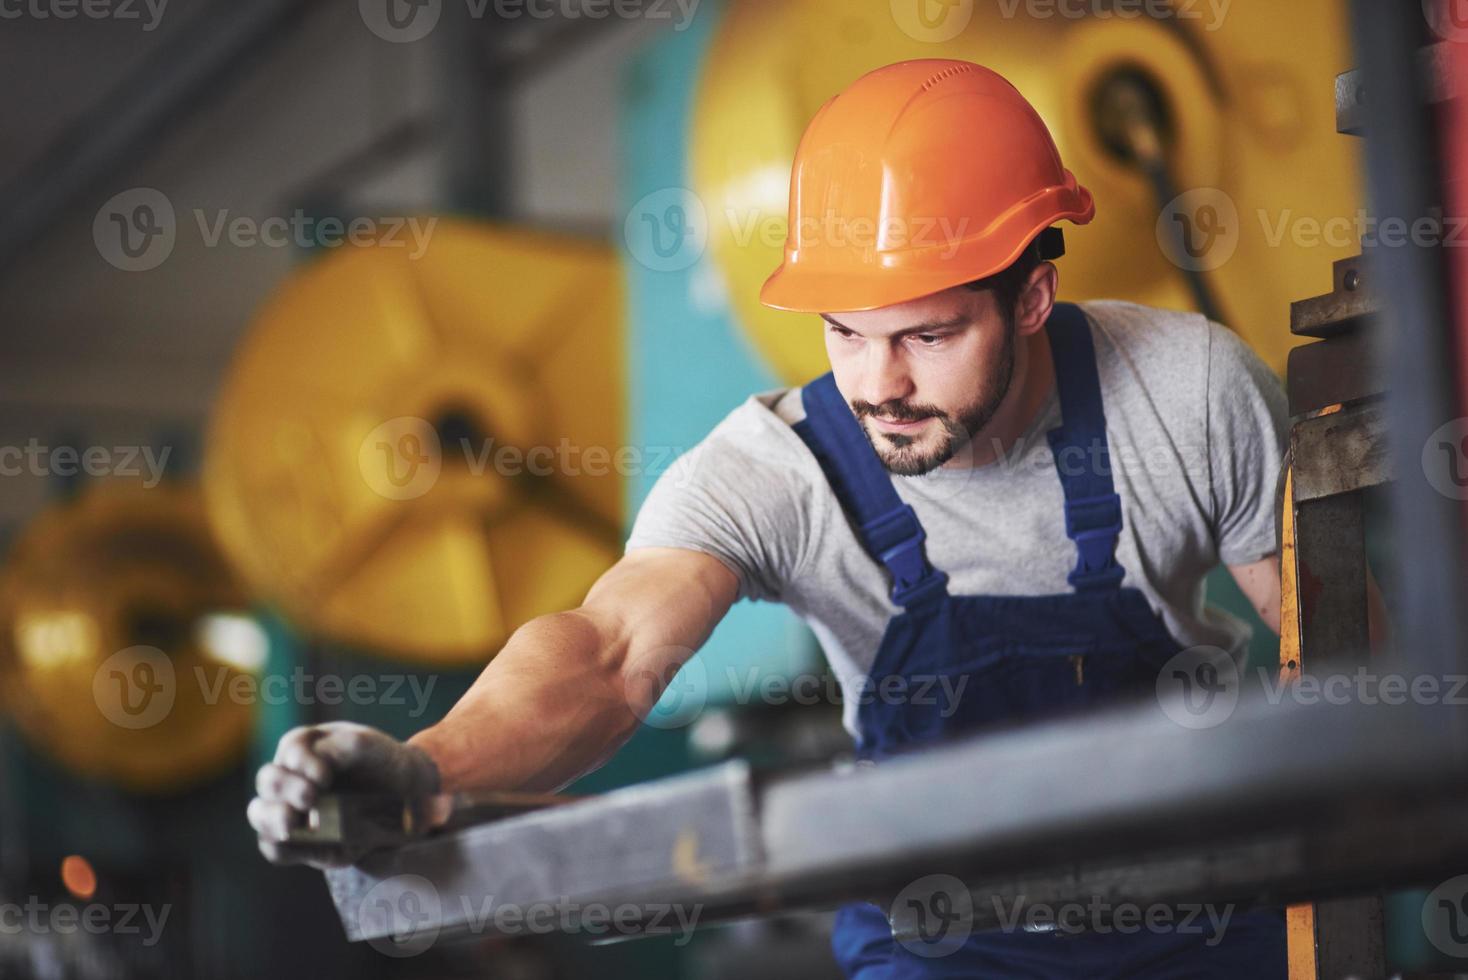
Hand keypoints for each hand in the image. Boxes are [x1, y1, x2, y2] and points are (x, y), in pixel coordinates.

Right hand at [247, 721, 440, 867]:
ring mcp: (290, 809)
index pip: (291, 750)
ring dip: (272, 818)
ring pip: (259, 814)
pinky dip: (279, 847)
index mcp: (305, 746)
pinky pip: (274, 849)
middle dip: (285, 789)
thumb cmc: (381, 762)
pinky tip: (294, 843)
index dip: (303, 764)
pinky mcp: (299, 842)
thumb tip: (316, 776)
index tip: (325, 777)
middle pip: (267, 781)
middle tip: (310, 798)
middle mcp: (290, 777)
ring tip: (291, 825)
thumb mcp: (368, 746)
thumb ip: (341, 749)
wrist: (404, 796)